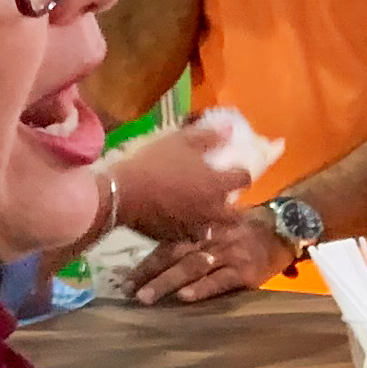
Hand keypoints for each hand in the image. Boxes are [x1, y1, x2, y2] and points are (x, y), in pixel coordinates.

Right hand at [109, 120, 257, 247]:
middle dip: (235, 208)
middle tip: (223, 198)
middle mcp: (212, 210)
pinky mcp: (175, 238)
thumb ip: (208, 136)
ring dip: (213, 221)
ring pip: (214, 229)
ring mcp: (194, 227)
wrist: (123, 193)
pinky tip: (181, 221)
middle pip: (236, 216)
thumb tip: (230, 130)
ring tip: (203, 212)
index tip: (235, 170)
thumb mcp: (181, 141)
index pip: (243, 180)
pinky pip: (190, 236)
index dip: (242, 174)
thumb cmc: (154, 163)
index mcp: (217, 184)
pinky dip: (190, 229)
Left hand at [129, 204, 297, 305]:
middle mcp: (210, 239)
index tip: (122, 279)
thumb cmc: (247, 229)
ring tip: (147, 297)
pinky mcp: (246, 271)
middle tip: (128, 291)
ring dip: (167, 283)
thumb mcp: (218, 225)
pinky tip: (186, 297)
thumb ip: (193, 236)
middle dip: (149, 274)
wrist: (286, 227)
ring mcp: (228, 254)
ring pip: (193, 268)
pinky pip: (221, 281)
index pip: (167, 244)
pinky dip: (202, 289)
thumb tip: (157, 261)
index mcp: (201, 229)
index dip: (144, 262)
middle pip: (174, 256)